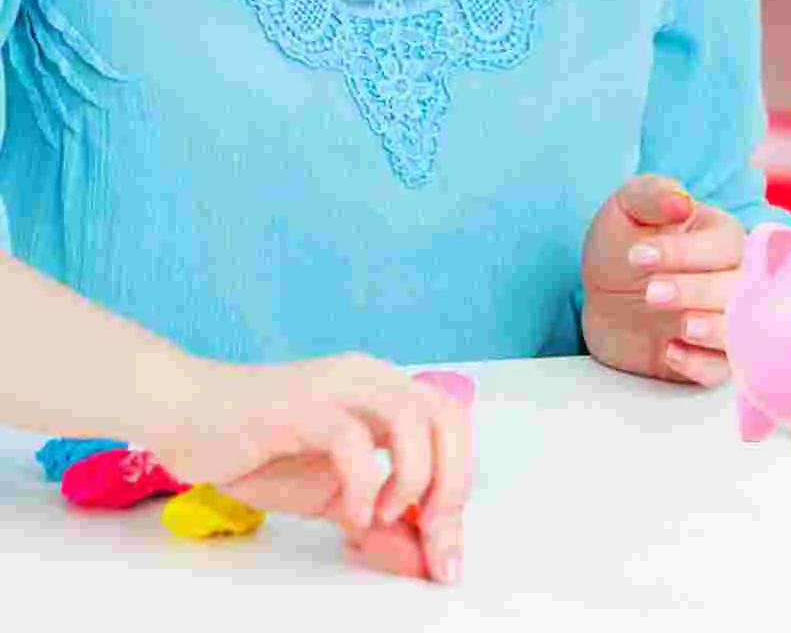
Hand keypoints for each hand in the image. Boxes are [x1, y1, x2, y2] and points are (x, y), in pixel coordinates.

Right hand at [145, 352, 470, 584]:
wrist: (183, 418)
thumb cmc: (256, 451)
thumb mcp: (328, 494)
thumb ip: (377, 519)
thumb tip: (422, 558)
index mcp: (384, 391)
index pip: (451, 428)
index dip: (459, 488)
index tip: (446, 553)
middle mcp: (371, 379)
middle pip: (448, 416)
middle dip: (453, 483)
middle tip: (431, 535)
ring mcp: (338, 388)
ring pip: (414, 415)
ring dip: (415, 477)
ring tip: (385, 517)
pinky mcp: (300, 406)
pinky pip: (353, 437)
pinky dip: (365, 481)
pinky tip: (352, 514)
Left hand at [581, 173, 744, 386]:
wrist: (602, 295)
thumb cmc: (623, 243)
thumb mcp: (628, 208)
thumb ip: (653, 195)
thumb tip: (681, 200)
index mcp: (721, 236)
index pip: (724, 244)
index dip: (685, 252)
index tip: (638, 255)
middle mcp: (732, 278)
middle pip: (739, 289)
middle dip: (697, 291)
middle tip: (650, 292)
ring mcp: (721, 320)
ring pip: (742, 330)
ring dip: (715, 330)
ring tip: (681, 326)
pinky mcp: (706, 357)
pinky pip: (720, 369)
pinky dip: (702, 365)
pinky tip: (670, 351)